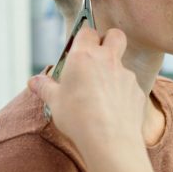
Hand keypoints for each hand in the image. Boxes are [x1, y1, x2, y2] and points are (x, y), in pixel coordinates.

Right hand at [29, 27, 146, 160]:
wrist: (109, 141)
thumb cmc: (78, 118)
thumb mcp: (54, 102)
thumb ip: (45, 87)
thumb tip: (34, 81)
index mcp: (84, 56)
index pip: (87, 31)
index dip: (83, 38)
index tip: (76, 51)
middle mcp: (107, 60)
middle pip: (115, 35)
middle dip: (108, 40)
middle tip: (96, 58)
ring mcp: (125, 75)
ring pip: (122, 64)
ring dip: (112, 73)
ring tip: (99, 96)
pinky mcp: (137, 92)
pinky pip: (129, 86)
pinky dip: (121, 93)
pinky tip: (111, 111)